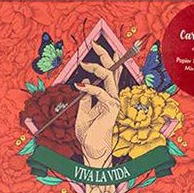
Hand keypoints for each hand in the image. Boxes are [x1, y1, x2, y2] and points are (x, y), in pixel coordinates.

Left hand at [74, 50, 120, 167]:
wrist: (92, 148)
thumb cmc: (88, 132)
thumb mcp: (82, 111)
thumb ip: (85, 98)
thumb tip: (83, 84)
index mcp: (107, 96)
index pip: (110, 74)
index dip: (106, 60)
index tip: (97, 47)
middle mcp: (112, 96)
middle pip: (112, 71)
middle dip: (105, 56)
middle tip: (94, 44)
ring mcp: (113, 102)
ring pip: (109, 78)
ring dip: (97, 68)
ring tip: (85, 64)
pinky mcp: (111, 108)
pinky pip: (101, 93)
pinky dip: (90, 88)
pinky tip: (80, 86)